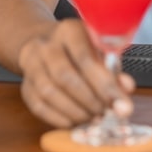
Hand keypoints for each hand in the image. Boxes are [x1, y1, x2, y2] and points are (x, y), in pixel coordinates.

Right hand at [18, 18, 134, 127]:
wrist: (45, 43)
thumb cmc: (80, 48)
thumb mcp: (99, 49)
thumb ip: (113, 68)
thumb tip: (126, 88)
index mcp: (69, 31)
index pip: (85, 58)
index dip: (104, 84)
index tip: (120, 104)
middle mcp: (46, 45)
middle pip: (65, 76)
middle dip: (90, 100)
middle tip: (106, 113)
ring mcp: (32, 64)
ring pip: (49, 92)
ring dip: (75, 111)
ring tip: (93, 117)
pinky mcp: (25, 84)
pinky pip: (38, 105)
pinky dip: (58, 118)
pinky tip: (75, 121)